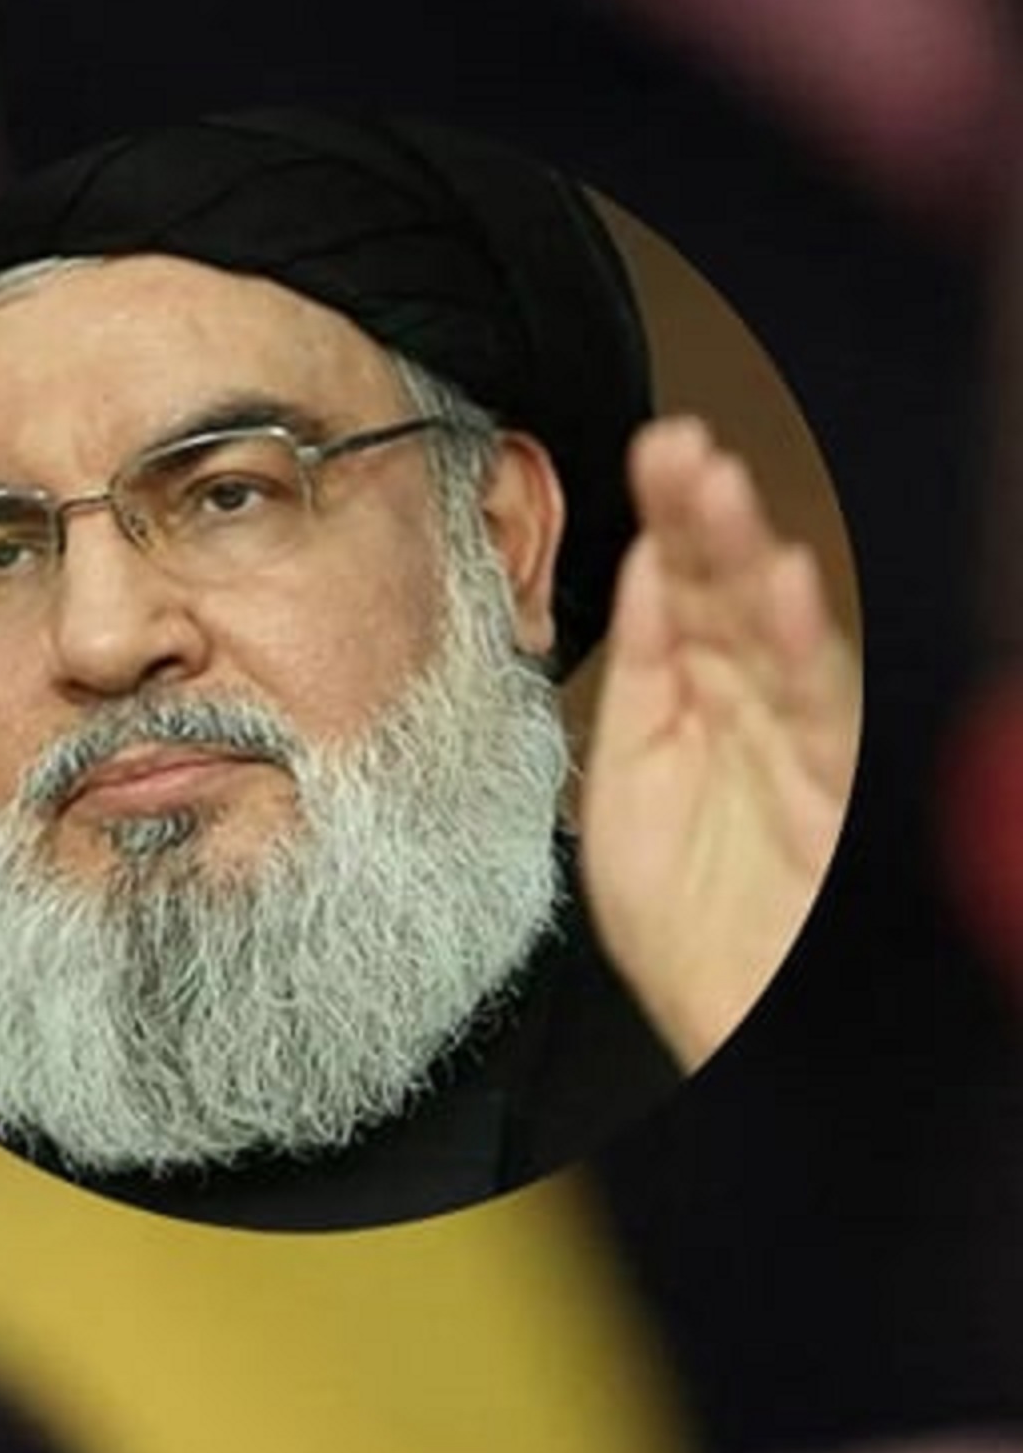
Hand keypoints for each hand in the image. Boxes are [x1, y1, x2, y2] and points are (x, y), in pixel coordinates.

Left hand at [577, 414, 860, 1066]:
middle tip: (675, 442)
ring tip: (715, 485)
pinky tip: (778, 581)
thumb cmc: (682, 913)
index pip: (681, 591)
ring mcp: (792, 737)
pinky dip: (796, 638)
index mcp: (693, 700)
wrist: (724, 1010)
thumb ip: (637, 677)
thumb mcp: (624, 782)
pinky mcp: (827, 780)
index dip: (668, 520)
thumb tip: (639, 570)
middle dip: (704, 513)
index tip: (648, 453)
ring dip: (744, 552)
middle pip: (728, 590)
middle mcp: (749, 705)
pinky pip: (814, 700)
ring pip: (774, 625)